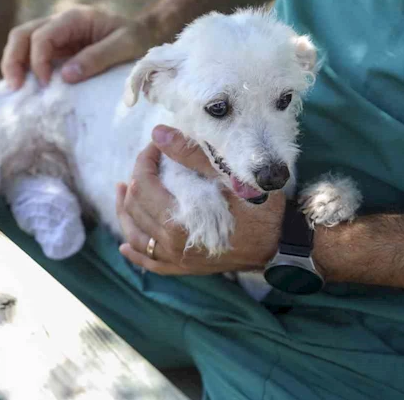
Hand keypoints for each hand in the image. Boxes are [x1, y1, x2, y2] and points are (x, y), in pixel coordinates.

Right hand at [0, 6, 155, 87]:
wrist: (146, 35)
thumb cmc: (138, 38)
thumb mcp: (126, 46)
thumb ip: (98, 57)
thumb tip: (66, 76)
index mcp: (75, 18)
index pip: (42, 36)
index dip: (38, 60)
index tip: (47, 84)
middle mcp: (60, 23)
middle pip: (22, 35)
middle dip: (13, 60)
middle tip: (16, 88)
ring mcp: (57, 36)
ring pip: (21, 44)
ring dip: (14, 65)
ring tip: (16, 90)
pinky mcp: (58, 50)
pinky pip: (32, 56)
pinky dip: (25, 70)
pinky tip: (25, 88)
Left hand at [116, 126, 285, 274]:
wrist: (282, 244)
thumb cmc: (260, 208)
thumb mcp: (229, 176)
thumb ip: (191, 155)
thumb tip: (158, 134)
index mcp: (178, 220)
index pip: (143, 184)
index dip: (144, 160)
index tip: (155, 146)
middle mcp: (171, 244)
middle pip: (135, 207)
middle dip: (135, 179)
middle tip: (147, 161)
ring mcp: (177, 259)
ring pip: (135, 235)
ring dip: (125, 211)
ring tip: (121, 191)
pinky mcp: (186, 268)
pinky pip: (151, 263)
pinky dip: (136, 253)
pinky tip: (126, 246)